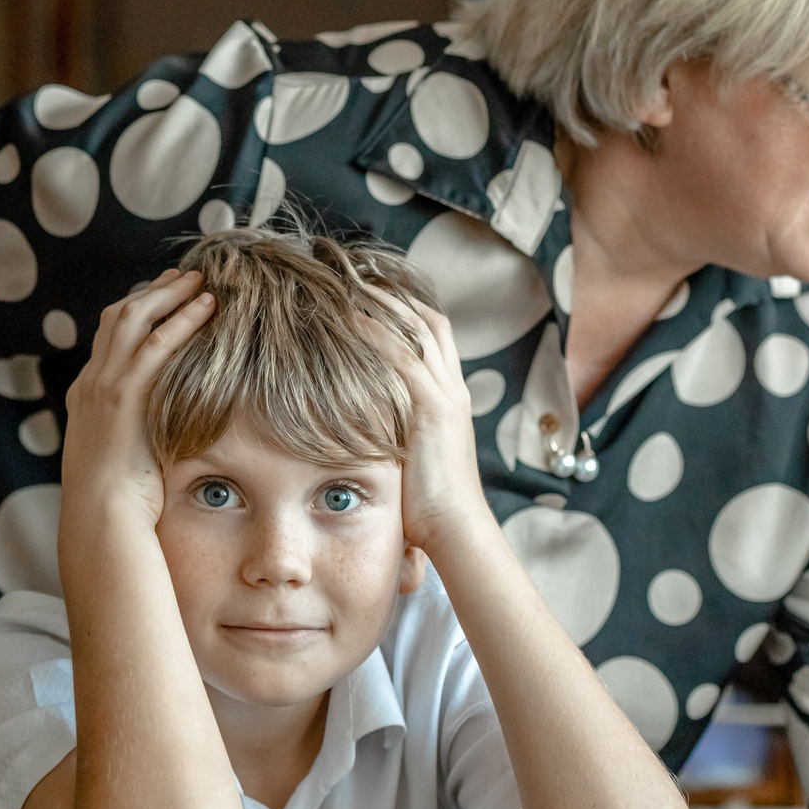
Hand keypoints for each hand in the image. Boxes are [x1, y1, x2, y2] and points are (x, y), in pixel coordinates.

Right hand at [61, 269, 213, 527]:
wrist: (101, 517)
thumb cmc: (119, 500)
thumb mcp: (126, 456)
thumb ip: (142, 430)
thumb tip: (174, 427)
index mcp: (87, 394)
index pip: (110, 336)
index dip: (138, 309)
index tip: (164, 295)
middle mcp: (92, 382)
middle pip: (119, 316)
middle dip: (153, 291)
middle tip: (184, 275)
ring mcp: (105, 385)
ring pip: (136, 319)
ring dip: (170, 294)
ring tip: (200, 281)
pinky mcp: (124, 394)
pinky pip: (158, 343)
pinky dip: (183, 319)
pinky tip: (207, 306)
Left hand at [361, 294, 488, 553]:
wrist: (458, 529)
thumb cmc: (433, 510)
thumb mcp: (414, 463)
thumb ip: (396, 441)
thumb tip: (364, 441)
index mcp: (451, 402)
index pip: (434, 340)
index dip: (408, 313)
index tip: (374, 297)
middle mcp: (453, 391)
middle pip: (430, 322)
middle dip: (397, 296)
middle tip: (360, 278)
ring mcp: (446, 396)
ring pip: (418, 329)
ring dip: (384, 303)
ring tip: (350, 284)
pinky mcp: (433, 408)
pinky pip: (403, 356)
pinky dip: (378, 332)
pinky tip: (352, 318)